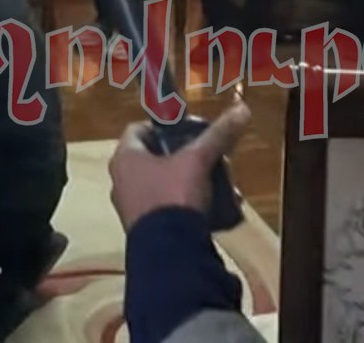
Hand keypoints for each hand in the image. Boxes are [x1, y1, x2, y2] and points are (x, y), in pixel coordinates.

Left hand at [109, 100, 250, 232]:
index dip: (163, 125)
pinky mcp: (144, 231)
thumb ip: (218, 135)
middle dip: (187, 158)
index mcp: (125, 158)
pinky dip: (187, 206)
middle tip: (212, 159)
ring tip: (219, 187)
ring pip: (164, 185)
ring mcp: (131, 208)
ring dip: (191, 183)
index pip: (138, 129)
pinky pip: (167, 209)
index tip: (189, 130)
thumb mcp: (199, 161)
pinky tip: (212, 211)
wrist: (169, 254)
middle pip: (155, 158)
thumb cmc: (174, 195)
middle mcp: (121, 181)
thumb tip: (242, 108)